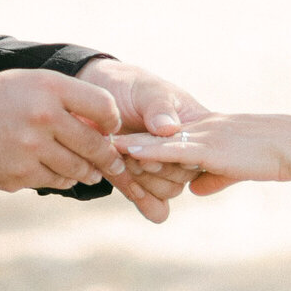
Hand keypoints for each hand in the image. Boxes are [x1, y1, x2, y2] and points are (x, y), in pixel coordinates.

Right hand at [0, 69, 125, 193]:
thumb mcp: (26, 82)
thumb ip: (62, 98)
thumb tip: (99, 124)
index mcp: (48, 87)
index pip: (103, 106)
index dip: (112, 120)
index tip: (110, 128)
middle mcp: (43, 117)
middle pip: (95, 144)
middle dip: (109, 157)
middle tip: (114, 162)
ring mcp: (31, 149)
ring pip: (78, 169)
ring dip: (88, 172)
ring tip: (91, 171)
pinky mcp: (19, 175)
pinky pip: (55, 182)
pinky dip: (63, 180)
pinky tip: (62, 175)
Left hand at [77, 58, 209, 222]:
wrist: (97, 89)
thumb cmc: (128, 84)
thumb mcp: (145, 88)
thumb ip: (158, 106)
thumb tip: (169, 129)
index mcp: (192, 123)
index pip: (194, 150)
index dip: (168, 155)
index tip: (137, 148)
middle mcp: (183, 147)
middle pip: (183, 175)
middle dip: (155, 169)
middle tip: (126, 155)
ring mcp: (165, 165)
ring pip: (169, 190)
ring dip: (146, 182)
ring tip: (122, 162)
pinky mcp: (144, 179)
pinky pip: (158, 206)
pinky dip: (147, 203)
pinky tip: (132, 190)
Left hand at [117, 111, 290, 194]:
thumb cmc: (273, 156)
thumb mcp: (236, 169)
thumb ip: (213, 177)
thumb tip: (195, 189)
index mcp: (207, 130)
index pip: (168, 135)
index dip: (143, 140)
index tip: (116, 143)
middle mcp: (200, 128)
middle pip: (156, 134)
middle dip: (128, 140)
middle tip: (99, 142)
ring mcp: (203, 135)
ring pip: (158, 140)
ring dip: (130, 145)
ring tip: (102, 145)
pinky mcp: (209, 147)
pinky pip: (172, 148)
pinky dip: (149, 149)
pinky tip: (129, 151)